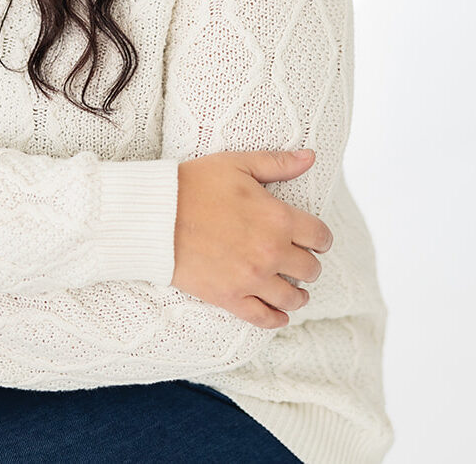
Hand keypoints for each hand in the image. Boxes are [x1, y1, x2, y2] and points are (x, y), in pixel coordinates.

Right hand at [171, 149, 332, 328]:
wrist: (155, 214)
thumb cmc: (194, 184)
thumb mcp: (237, 164)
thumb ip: (277, 163)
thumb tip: (311, 157)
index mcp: (278, 218)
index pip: (320, 237)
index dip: (320, 238)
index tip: (314, 240)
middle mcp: (271, 252)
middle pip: (311, 270)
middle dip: (308, 264)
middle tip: (297, 260)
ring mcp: (251, 278)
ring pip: (293, 298)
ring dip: (296, 293)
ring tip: (291, 288)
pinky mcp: (230, 297)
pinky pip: (265, 318)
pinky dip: (276, 319)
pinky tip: (278, 313)